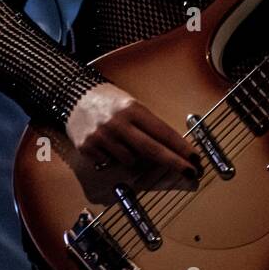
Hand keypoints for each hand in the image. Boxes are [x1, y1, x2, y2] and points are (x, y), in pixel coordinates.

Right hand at [65, 82, 200, 178]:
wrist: (73, 97)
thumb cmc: (109, 101)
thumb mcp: (132, 106)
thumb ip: (148, 125)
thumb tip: (170, 149)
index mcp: (133, 110)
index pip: (162, 132)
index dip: (181, 147)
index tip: (195, 158)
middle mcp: (118, 123)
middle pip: (152, 149)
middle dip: (174, 163)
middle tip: (191, 172)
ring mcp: (102, 137)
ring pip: (131, 161)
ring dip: (136, 159)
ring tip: (127, 144)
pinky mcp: (88, 148)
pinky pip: (110, 163)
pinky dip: (114, 159)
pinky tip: (109, 146)